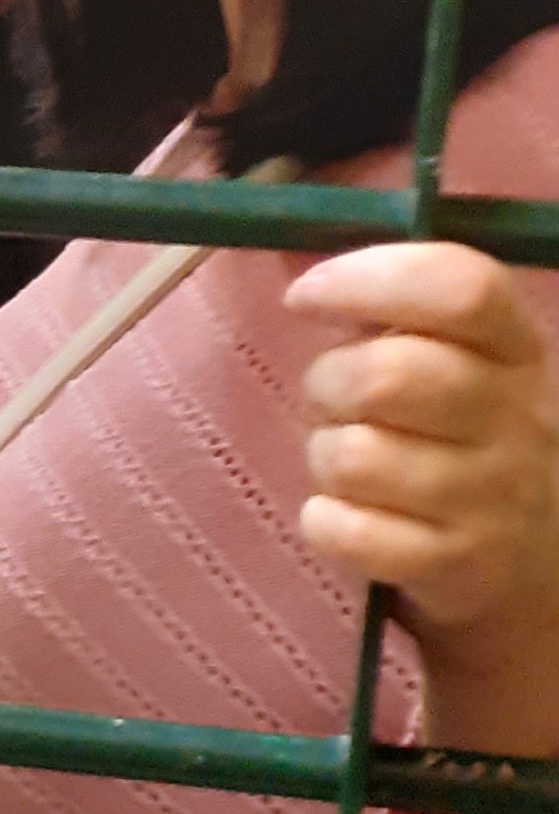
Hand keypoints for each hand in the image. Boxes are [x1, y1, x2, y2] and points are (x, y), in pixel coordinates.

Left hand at [288, 242, 558, 759]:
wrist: (531, 570)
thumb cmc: (460, 441)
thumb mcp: (449, 363)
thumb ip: (380, 307)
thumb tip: (283, 243)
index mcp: (515, 348)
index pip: (460, 286)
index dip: (370, 278)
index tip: (304, 296)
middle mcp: (517, 418)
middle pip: (388, 374)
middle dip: (328, 384)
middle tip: (335, 403)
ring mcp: (492, 497)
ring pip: (355, 456)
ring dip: (326, 457)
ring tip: (352, 465)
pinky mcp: (456, 565)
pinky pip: (344, 530)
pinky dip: (326, 522)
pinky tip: (351, 519)